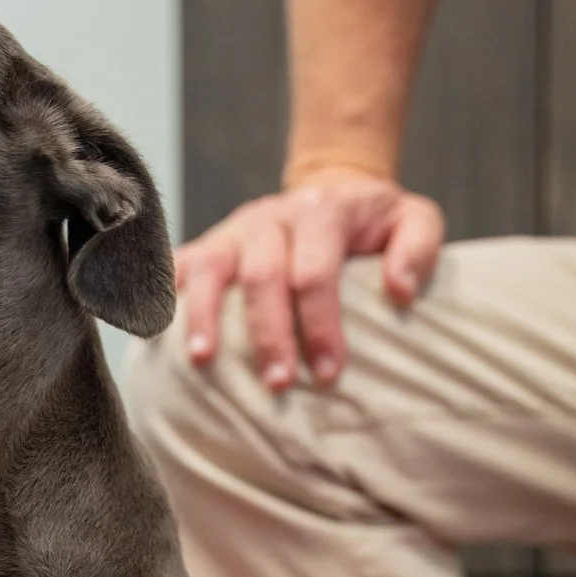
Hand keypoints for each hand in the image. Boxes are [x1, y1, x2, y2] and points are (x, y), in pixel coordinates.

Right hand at [174, 171, 443, 385]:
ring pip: (210, 268)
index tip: (329, 374)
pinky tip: (157, 333)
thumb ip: (418, 246)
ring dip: (204, 316)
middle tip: (277, 385)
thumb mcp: (413, 218)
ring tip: (202, 362)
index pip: (316, 272)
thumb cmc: (372, 223)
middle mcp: (269, 216)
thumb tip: (399, 290)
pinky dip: (162, 295)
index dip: (321, 324)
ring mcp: (232, 231)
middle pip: (263, 276)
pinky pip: (175, 266)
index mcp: (320, 210)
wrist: (328, 190)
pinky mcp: (206, 245)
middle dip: (269, 333)